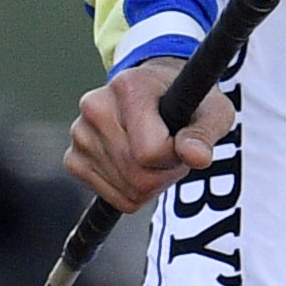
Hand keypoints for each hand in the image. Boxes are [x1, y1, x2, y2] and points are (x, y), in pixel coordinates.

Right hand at [66, 60, 237, 211]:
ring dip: (150, 182)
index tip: (181, 141)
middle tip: (170, 149)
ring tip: (154, 153)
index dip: (174, 157)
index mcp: (128, 87)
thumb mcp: (212, 110)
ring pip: (128, 190)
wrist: (155, 93)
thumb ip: (205, 133)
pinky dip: (132, 190)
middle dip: (164, 172)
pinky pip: (113, 198)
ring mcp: (80, 134)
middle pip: (138, 175)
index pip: (150, 151)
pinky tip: (136, 163)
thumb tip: (197, 157)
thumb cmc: (186, 101)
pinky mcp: (74, 159)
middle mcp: (95, 107)